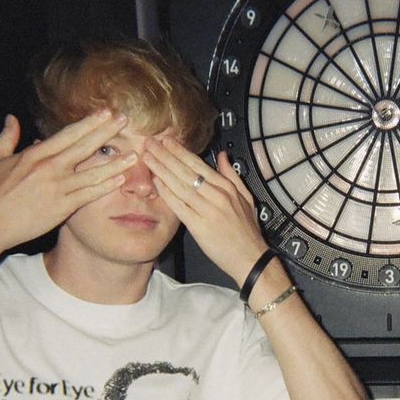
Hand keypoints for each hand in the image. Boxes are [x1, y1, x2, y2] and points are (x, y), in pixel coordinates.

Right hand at [0, 110, 135, 251]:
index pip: (68, 134)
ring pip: (92, 171)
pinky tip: (120, 180)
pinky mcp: (62, 207)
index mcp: (35, 154)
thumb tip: (12, 119)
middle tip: (124, 119)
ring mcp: (57, 187)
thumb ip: (6, 138)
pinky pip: (89, 194)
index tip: (104, 113)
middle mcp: (49, 167)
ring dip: (115, 162)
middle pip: (84, 146)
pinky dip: (105, 186)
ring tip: (134, 155)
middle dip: (106, 131)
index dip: (89, 123)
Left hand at [142, 137, 267, 285]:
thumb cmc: (247, 232)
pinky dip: (167, 193)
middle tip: (149, 143)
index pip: (199, 165)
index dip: (180, 152)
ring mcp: (208, 211)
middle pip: (186, 172)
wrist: (251, 259)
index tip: (166, 140)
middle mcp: (217, 196)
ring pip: (180, 186)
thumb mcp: (247, 198)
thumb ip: (232, 176)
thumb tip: (222, 156)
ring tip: (147, 158)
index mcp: (227, 188)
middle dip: (166, 156)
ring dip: (161, 170)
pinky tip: (156, 182)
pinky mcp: (200, 228)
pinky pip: (179, 207)